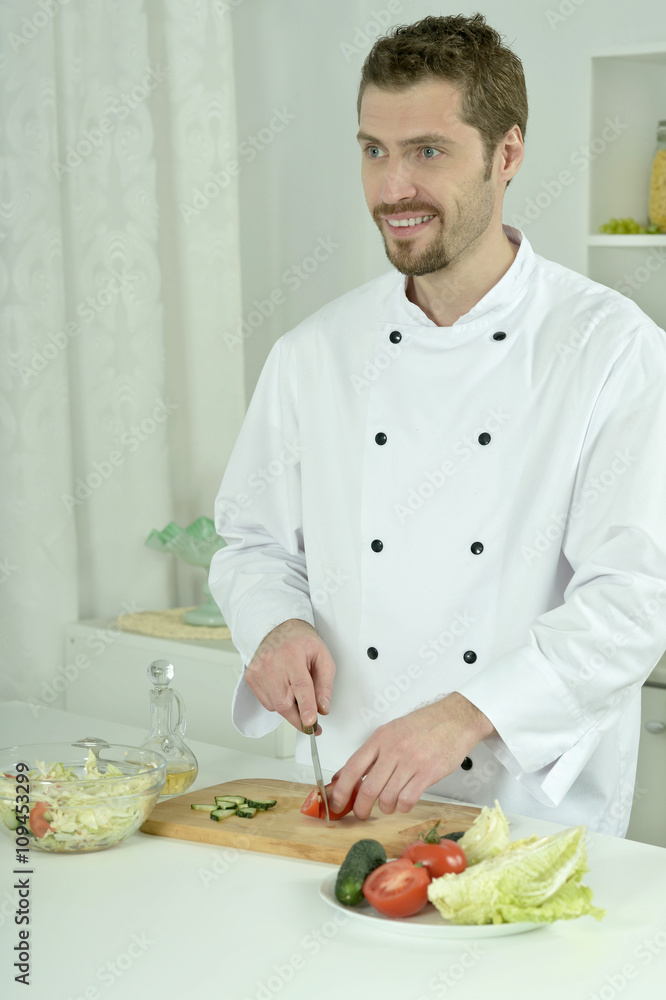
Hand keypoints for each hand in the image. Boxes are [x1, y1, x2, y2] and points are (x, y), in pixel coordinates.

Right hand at [245, 619, 335, 732]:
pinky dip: (278, 701)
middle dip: (299, 718)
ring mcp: (258, 671)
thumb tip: (322, 709)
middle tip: (311, 722)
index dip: (306, 707)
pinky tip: (283, 687)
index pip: (300, 685)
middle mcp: (271, 662)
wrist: (278, 629)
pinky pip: (267, 703)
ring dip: (290, 707)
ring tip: (295, 688)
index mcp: (292, 654)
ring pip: (276, 706)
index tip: (310, 723)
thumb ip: (325, 685)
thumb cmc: (302, 642)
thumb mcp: (322, 657)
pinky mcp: (250, 677)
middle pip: (284, 702)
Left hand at [329, 693, 495, 819]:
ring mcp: (411, 762)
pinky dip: (402, 806)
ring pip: (387, 798)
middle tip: (361, 813)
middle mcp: (393, 749)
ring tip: (389, 803)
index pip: (352, 767)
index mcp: (380, 738)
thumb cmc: (423, 726)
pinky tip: (404, 801)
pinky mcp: (428, 773)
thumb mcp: (391, 732)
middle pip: (368, 789)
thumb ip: (369, 755)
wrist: (455, 719)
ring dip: (385, 807)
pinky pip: (407, 800)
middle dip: (361, 808)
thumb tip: (344, 775)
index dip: (340, 789)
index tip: (336, 802)